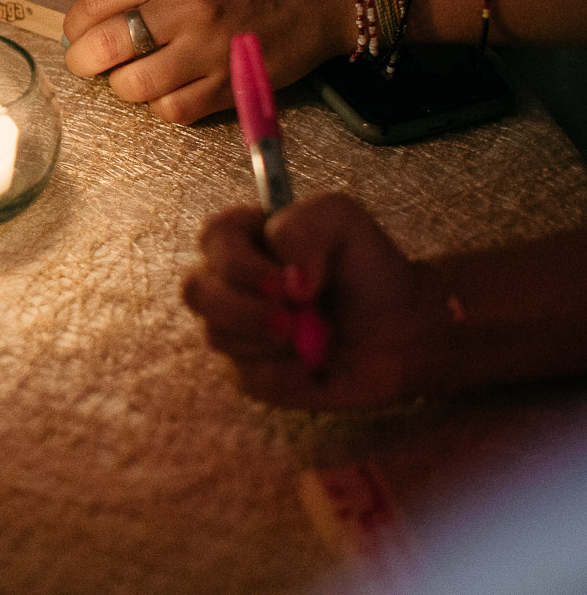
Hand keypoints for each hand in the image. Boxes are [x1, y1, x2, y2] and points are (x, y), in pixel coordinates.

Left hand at [63, 0, 352, 122]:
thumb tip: (102, 12)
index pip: (96, 0)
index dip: (76, 22)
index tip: (78, 29)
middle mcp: (188, 6)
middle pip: (105, 47)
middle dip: (84, 59)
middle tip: (88, 61)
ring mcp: (211, 49)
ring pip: (134, 86)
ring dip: (124, 85)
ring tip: (132, 74)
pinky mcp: (235, 84)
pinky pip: (175, 110)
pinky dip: (162, 105)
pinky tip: (169, 89)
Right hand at [182, 195, 452, 409]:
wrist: (405, 329)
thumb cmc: (369, 269)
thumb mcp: (345, 221)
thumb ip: (306, 227)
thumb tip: (286, 281)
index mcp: (241, 237)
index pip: (212, 240)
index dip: (239, 264)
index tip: (285, 283)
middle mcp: (227, 282)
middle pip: (195, 292)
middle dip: (242, 311)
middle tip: (291, 321)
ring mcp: (234, 330)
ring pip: (219, 337)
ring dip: (273, 343)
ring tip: (318, 337)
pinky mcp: (250, 373)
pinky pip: (247, 379)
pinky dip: (286, 378)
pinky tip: (314, 368)